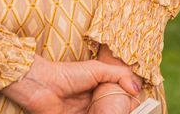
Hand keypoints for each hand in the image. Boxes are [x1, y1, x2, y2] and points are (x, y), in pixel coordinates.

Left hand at [2, 55, 140, 113]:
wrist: (41, 85)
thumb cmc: (68, 74)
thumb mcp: (97, 69)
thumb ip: (119, 75)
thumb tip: (136, 89)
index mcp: (99, 93)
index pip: (119, 102)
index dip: (129, 105)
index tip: (138, 107)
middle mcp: (93, 106)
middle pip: (112, 112)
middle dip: (120, 112)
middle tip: (128, 112)